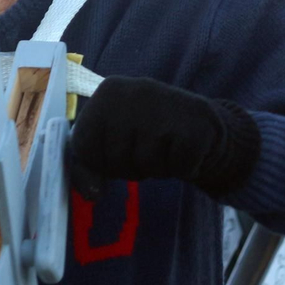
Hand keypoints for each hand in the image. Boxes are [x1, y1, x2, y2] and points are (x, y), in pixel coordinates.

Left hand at [68, 77, 258, 200]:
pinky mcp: (195, 126)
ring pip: (147, 165)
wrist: (201, 122)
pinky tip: (185, 150)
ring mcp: (166, 107)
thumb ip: (89, 165)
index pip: (83, 145)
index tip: (117, 150)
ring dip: (158, 169)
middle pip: (115, 160)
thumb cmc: (149, 132)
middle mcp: (134, 92)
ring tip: (166, 148)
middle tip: (148, 149)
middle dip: (131, 168)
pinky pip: (178, 168)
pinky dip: (183, 168)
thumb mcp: (113, 139)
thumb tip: (92, 193)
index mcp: (108, 92)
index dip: (100, 161)